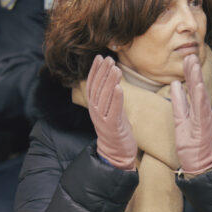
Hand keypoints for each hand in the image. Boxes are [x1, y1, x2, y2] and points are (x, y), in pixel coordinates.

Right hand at [85, 55, 137, 169]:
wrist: (117, 153)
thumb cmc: (116, 129)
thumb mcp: (111, 110)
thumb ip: (109, 96)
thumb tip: (112, 79)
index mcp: (94, 107)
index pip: (92, 85)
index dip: (95, 71)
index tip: (100, 58)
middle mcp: (96, 111)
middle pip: (97, 89)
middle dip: (102, 72)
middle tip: (108, 59)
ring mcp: (103, 119)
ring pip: (104, 97)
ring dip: (109, 82)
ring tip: (115, 68)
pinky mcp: (112, 126)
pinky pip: (113, 110)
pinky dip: (116, 98)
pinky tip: (119, 87)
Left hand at [171, 54, 211, 174]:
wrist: (198, 163)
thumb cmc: (190, 142)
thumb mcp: (180, 119)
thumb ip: (179, 102)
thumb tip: (175, 84)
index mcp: (197, 109)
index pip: (192, 87)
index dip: (190, 72)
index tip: (187, 57)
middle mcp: (203, 111)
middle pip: (198, 88)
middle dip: (195, 71)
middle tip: (191, 54)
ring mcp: (205, 119)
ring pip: (201, 96)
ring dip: (197, 80)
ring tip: (193, 66)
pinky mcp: (203, 127)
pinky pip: (201, 110)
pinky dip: (199, 97)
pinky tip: (196, 86)